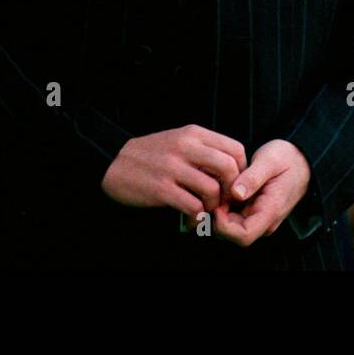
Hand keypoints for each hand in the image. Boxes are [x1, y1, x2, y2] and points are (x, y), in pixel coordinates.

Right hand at [101, 124, 246, 218]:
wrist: (112, 162)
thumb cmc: (150, 154)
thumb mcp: (179, 140)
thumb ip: (204, 148)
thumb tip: (232, 167)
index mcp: (193, 134)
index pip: (235, 149)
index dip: (241, 170)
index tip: (233, 184)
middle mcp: (185, 147)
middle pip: (229, 168)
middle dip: (232, 190)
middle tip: (224, 202)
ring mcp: (173, 168)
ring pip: (212, 189)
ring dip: (213, 207)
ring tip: (204, 212)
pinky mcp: (161, 189)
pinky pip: (192, 207)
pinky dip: (197, 218)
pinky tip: (191, 220)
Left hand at [213, 139, 310, 247]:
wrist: (302, 159)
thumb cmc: (287, 157)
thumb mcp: (270, 160)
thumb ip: (253, 177)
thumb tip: (236, 193)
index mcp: (271, 211)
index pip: (243, 236)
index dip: (224, 225)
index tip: (217, 203)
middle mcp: (265, 221)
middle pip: (233, 235)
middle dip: (217, 219)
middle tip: (212, 194)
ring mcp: (260, 219)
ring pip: (231, 228)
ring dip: (219, 213)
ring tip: (217, 188)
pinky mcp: (254, 213)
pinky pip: (234, 218)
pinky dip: (224, 207)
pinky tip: (222, 189)